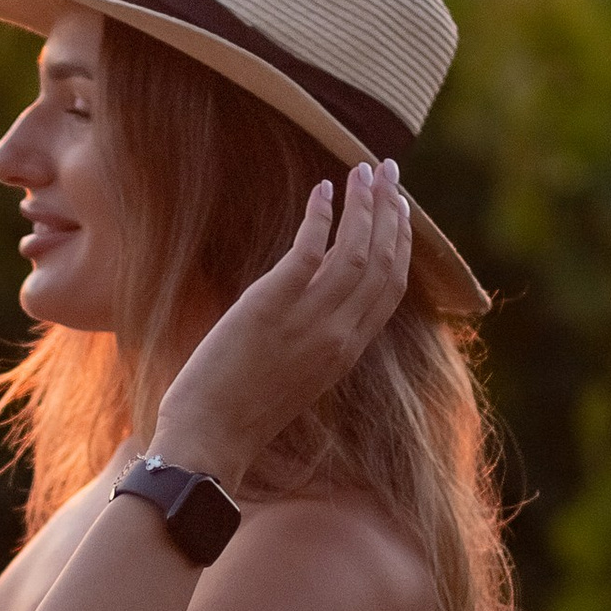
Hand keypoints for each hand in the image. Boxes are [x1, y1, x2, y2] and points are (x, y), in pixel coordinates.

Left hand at [151, 160, 414, 488]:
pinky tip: (323, 191)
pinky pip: (310, 250)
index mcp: (347, 351)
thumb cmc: (238, 413)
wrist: (208, 441)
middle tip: (389, 171)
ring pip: (356, 251)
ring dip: (364, 204)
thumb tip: (308, 300)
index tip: (399, 210)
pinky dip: (322, 216)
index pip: (392, 287)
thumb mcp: (294, 375)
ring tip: (364, 169)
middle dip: (391, 210)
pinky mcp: (271, 307)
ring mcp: (308, 322)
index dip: (401, 243)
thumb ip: (312, 338)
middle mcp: (338, 334)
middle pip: (383, 261)